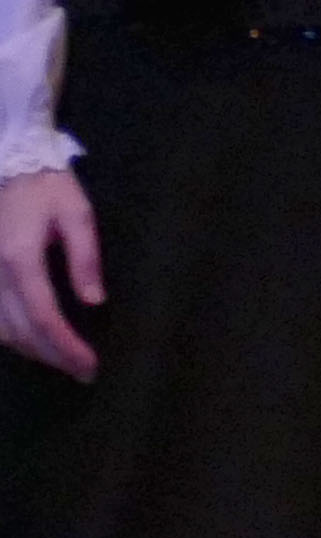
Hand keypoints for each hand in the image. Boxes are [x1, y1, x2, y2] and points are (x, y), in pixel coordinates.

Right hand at [0, 171, 98, 380]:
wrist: (10, 165)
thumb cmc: (48, 188)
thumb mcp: (78, 215)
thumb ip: (85, 258)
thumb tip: (94, 301)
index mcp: (20, 259)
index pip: (42, 315)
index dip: (65, 345)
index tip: (89, 365)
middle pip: (19, 330)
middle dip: (53, 356)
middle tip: (84, 372)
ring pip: (1, 329)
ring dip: (32, 350)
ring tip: (65, 360)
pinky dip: (13, 335)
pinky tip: (36, 341)